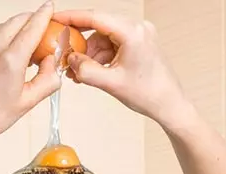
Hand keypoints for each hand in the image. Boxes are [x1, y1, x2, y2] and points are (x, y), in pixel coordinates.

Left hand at [0, 1, 61, 160]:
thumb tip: (53, 66)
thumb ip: (46, 81)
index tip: (51, 9)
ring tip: (27, 45)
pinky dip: (4, 35)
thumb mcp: (25, 104)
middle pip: (18, 20)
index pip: (33, 26)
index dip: (45, 14)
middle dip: (33, 19)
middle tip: (44, 30)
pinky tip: (9, 52)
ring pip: (4, 26)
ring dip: (18, 28)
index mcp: (10, 60)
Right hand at [53, 10, 188, 123]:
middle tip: (63, 54)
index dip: (72, 17)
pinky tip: (90, 71)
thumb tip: (70, 60)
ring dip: (88, 53)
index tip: (56, 19)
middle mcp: (137, 28)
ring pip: (102, 38)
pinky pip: (110, 44)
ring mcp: (138, 35)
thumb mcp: (110, 83)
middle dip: (79, 43)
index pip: (95, 17)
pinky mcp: (137, 43)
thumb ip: (86, 70)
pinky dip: (98, 56)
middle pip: (98, 27)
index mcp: (132, 33)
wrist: (168, 103)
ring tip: (77, 72)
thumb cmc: (148, 94)